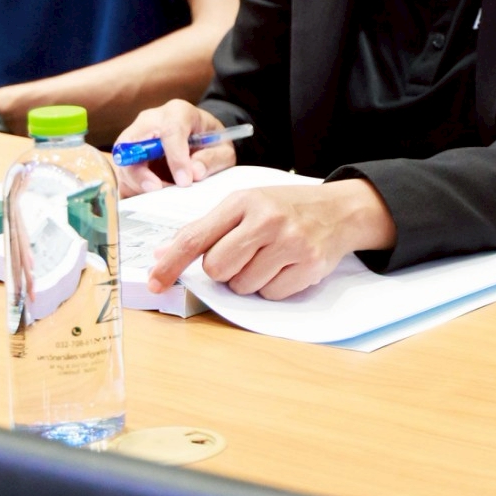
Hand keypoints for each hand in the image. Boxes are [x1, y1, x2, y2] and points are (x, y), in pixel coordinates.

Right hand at [113, 99, 236, 193]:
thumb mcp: (223, 150)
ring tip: (160, 196)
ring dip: (138, 183)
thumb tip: (194, 172)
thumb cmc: (212, 141)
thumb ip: (212, 159)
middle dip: (139, 171)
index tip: (184, 180)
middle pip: (131, 143)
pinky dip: (133, 189)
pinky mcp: (129, 156)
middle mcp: (151, 121)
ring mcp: (135, 137)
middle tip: (155, 190)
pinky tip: (151, 196)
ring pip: (123, 162)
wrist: (202, 137)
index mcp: (178, 112)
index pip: (171, 130)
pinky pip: (122, 175)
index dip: (176, 157)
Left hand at [146, 180, 395, 299]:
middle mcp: (267, 220)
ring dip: (249, 279)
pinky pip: (270, 294)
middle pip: (217, 268)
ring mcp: (291, 243)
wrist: (340, 209)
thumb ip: (205, 229)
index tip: (155, 282)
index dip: (171, 264)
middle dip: (224, 269)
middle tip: (243, 254)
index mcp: (244, 201)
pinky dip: (273, 286)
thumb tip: (162, 254)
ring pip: (242, 285)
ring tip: (268, 259)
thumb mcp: (246, 205)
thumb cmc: (285, 208)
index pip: (196, 237)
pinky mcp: (309, 265)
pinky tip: (285, 267)